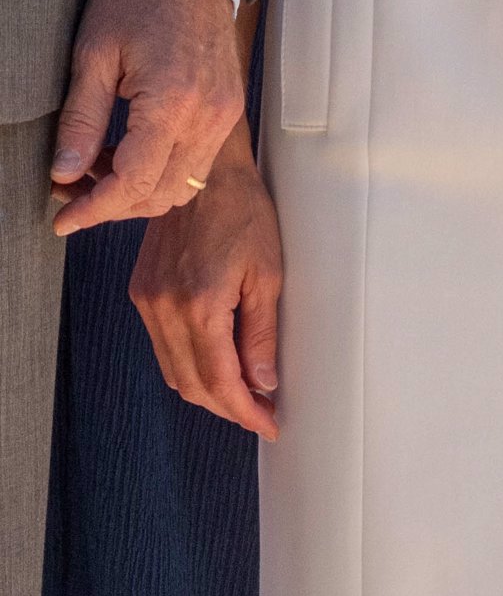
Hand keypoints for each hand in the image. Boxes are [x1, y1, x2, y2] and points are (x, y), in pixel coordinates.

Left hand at [51, 0, 246, 234]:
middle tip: (70, 189)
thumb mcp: (93, 54)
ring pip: (182, 186)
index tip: (63, 219)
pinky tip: (129, 148)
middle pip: (160, 194)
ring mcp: (224, 113)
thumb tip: (64, 173)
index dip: (93, 209)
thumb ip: (81, 120)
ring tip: (98, 166)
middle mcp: (208, 114)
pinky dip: (162, 170)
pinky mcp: (229, 107)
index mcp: (173, 101)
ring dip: (138, 190)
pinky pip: (197, 162)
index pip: (133, 182)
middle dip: (112, 205)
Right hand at [130, 122, 281, 439]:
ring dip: (207, 389)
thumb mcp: (267, 272)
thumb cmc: (242, 211)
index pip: (220, 381)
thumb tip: (263, 382)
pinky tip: (214, 363)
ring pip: (173, 371)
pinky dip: (188, 364)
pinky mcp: (141, 292)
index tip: (267, 422)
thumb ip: (262, 333)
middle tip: (260, 412)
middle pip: (192, 385)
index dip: (244, 410)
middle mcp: (165, 309)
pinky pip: (162, 347)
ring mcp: (148, 302)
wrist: (204, 172)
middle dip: (228, 407)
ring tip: (243, 393)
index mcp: (200, 306)